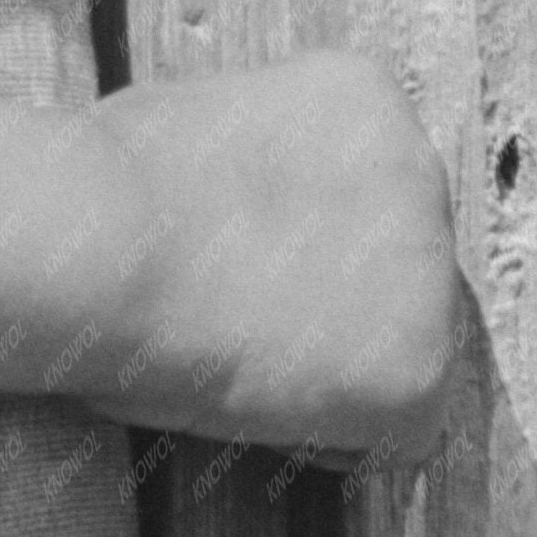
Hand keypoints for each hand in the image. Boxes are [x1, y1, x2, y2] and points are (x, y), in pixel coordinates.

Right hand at [0, 48, 458, 463]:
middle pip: (398, 268)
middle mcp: (424, 169)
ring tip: (238, 355)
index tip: (232, 260)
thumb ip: (270, 165)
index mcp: (368, 97)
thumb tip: (272, 219)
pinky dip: (335, 440)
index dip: (298, 247)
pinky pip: (400, 434)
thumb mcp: (208, 127)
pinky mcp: (426, 370)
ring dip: (331, 371)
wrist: (101, 240)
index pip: (367, 192)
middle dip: (332, 307)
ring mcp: (434, 271)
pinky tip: (260, 401)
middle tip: (237, 322)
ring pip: (400, 351)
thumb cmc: (107, 186)